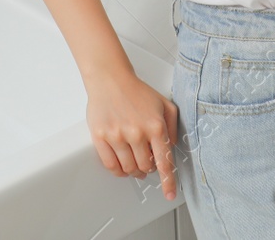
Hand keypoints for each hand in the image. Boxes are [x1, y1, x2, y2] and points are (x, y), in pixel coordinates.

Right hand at [85, 68, 179, 200]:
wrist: (111, 79)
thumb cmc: (136, 91)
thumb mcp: (164, 104)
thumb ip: (173, 125)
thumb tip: (172, 146)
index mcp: (155, 126)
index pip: (164, 161)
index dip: (168, 181)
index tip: (169, 194)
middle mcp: (137, 133)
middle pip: (145, 167)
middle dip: (147, 169)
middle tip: (146, 163)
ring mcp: (118, 136)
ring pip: (128, 168)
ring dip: (133, 170)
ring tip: (134, 163)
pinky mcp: (101, 137)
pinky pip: (110, 165)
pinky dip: (117, 171)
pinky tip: (121, 167)